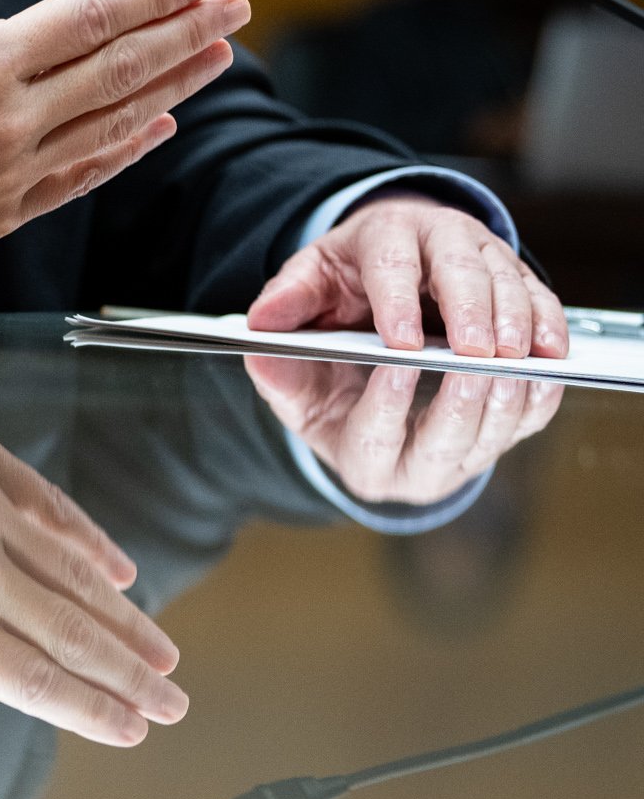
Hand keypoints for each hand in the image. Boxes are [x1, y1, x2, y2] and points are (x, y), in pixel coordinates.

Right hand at [0, 0, 249, 262]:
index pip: (89, 24)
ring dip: (169, 89)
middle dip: (183, 36)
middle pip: (115, 73)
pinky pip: (76, 179)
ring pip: (107, 127)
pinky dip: (122, 152)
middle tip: (235, 9)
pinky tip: (156, 126)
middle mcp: (2, 128)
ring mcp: (3, 177)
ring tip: (216, 59)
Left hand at [0, 368, 186, 749]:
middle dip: (129, 674)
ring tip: (165, 653)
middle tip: (177, 704)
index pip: (30, 677)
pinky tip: (118, 573)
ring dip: (124, 617)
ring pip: (71, 572)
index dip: (88, 708)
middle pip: (69, 632)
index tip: (134, 731)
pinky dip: (88, 541)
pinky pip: (49, 507)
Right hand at [245, 355, 563, 505]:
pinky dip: (538, 382)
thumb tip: (260, 327)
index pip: (373, 439)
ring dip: (506, 383)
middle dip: (462, 395)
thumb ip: (278, 348)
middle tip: (471, 352)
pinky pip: (533, 416)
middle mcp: (415, 471)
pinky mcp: (503, 437)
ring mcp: (466, 459)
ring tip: (504, 342)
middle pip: (446, 444)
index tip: (399, 358)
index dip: (386, 400)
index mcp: (358, 460)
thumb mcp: (295, 368)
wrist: (377, 376)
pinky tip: (532, 349)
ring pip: (497, 428)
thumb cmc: (335, 371)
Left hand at [248, 194, 569, 359]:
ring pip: (508, 284)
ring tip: (514, 361)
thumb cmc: (341, 285)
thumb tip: (259, 323)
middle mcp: (440, 238)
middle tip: (474, 354)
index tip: (401, 343)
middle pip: (461, 268)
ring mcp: (485, 257)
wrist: (386, 263)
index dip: (397, 302)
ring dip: (515, 323)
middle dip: (470, 312)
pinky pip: (541, 301)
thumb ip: (284, 306)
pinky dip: (549, 328)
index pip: (389, 265)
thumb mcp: (305, 289)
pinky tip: (551, 357)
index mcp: (381, 236)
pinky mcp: (516, 282)